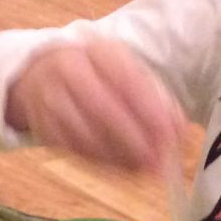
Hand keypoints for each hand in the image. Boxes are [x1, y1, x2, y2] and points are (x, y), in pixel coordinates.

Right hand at [5, 39, 182, 172]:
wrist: (41, 73)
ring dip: (118, 156)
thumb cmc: (97, 74)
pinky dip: (102, 163)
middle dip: (133, 138)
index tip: (171, 134)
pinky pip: (73, 149)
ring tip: (146, 169)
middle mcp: (67, 70)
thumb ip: (155, 96)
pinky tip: (123, 169)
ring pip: (84, 133)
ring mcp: (49, 98)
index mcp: (96, 51)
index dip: (149, 108)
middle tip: (159, 162)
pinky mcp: (42, 126)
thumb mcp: (125, 72)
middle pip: (100, 107)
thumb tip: (179, 130)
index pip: (125, 77)